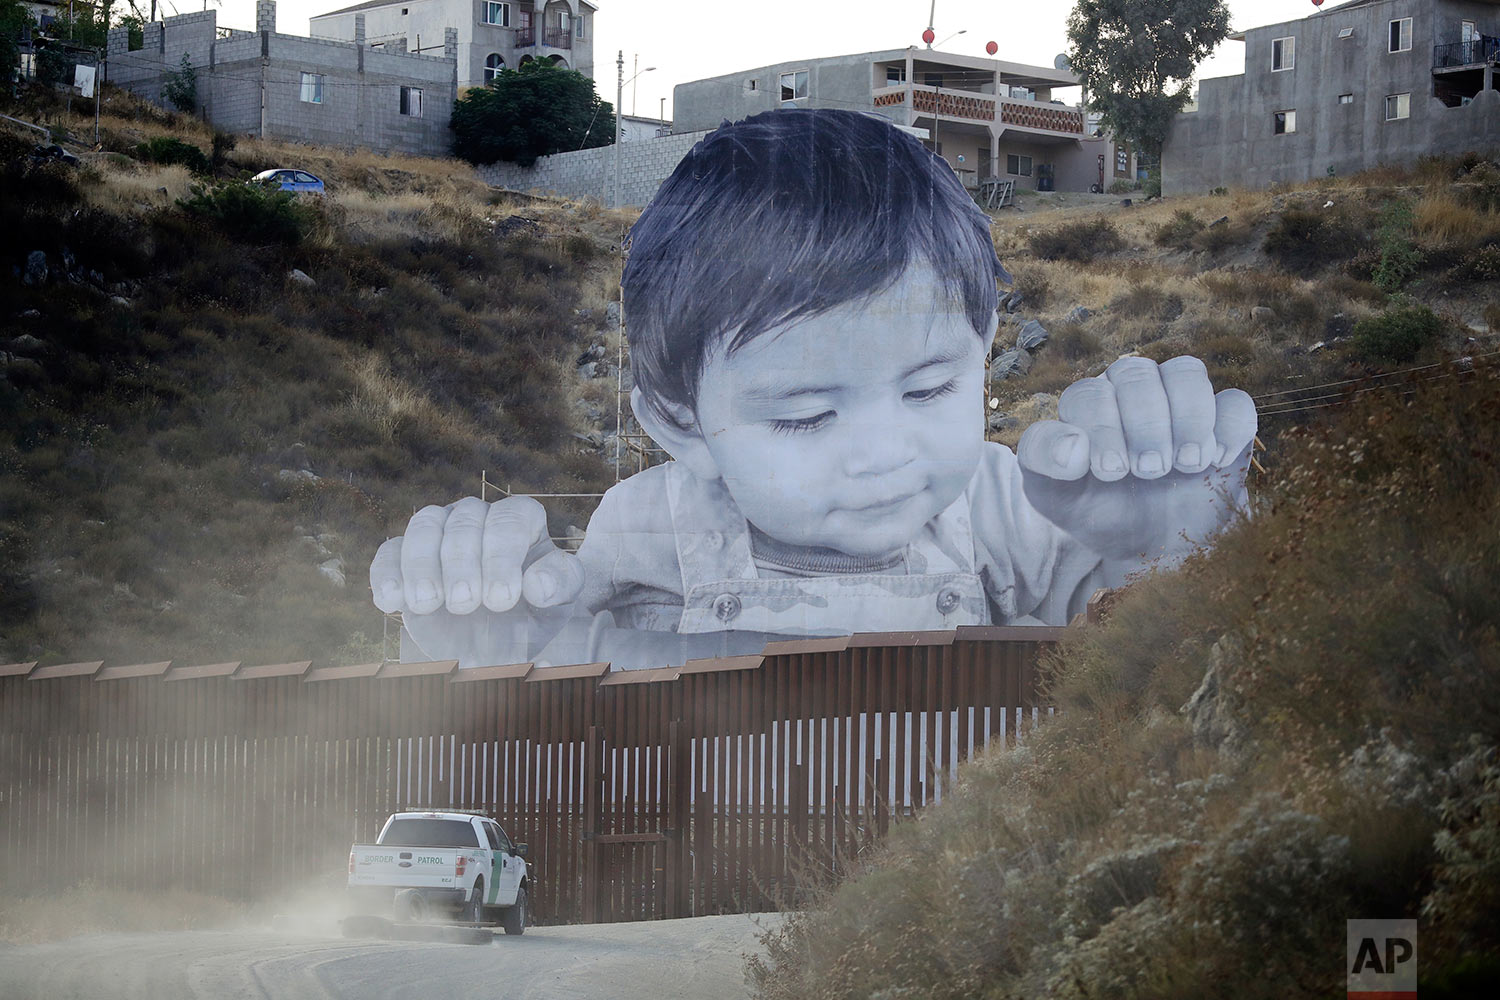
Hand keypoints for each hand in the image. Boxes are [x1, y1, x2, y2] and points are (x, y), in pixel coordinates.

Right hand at [368, 496, 584, 665]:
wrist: (497, 642)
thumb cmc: (533, 615)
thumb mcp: (558, 604)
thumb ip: (560, 586)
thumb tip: (537, 584)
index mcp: (520, 519)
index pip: (509, 520)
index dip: (501, 558)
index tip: (501, 600)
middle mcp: (477, 516)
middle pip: (463, 523)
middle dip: (461, 565)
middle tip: (465, 604)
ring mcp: (438, 531)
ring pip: (423, 527)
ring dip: (422, 566)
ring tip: (427, 604)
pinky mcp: (404, 557)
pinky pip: (388, 553)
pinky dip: (386, 575)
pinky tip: (391, 602)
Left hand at [1016, 356, 1256, 562]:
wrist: (1149, 544)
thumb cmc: (1097, 510)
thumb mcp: (1054, 496)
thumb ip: (1042, 462)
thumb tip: (1073, 445)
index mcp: (1089, 403)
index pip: (1090, 393)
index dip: (1102, 429)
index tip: (1111, 474)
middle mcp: (1133, 390)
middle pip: (1137, 373)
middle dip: (1144, 424)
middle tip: (1149, 471)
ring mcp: (1181, 401)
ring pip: (1187, 373)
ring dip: (1188, 420)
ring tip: (1185, 466)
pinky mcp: (1224, 421)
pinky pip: (1235, 402)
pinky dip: (1228, 429)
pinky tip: (1216, 462)